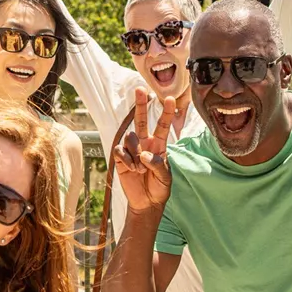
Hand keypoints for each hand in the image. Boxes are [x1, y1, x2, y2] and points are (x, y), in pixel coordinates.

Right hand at [113, 88, 175, 213]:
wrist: (146, 202)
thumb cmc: (160, 188)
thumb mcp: (166, 178)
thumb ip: (158, 164)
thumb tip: (144, 155)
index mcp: (159, 145)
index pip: (163, 125)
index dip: (166, 112)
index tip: (171, 99)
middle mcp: (145, 144)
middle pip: (141, 120)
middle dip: (140, 105)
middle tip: (140, 89)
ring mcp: (132, 150)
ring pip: (130, 137)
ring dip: (136, 152)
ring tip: (140, 168)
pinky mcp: (121, 158)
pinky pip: (120, 150)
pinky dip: (127, 159)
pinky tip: (132, 169)